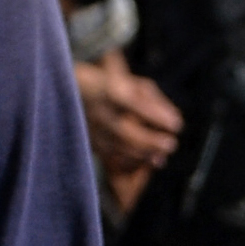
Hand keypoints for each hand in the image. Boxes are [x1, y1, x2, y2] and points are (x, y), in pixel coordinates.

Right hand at [77, 59, 181, 202]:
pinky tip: (145, 161)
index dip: (158, 117)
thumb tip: (175, 120)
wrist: (68, 92)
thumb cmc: (109, 85)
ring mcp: (91, 129)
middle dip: (152, 141)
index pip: (137, 105)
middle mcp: (99, 111)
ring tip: (161, 157)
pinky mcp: (88, 142)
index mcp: (111, 91)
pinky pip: (110, 157)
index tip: (177, 125)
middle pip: (126, 132)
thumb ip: (155, 100)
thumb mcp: (131, 83)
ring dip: (144, 155)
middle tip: (171, 144)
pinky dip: (130, 162)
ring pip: (118, 148)